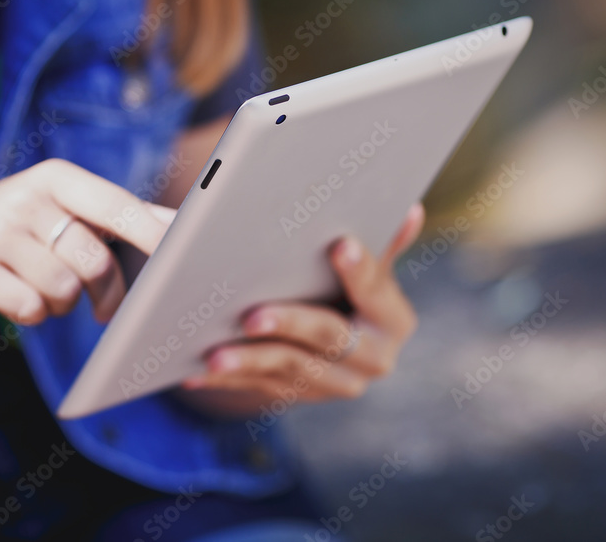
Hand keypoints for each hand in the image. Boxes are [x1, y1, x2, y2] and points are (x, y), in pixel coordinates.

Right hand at [0, 159, 176, 324]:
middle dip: (108, 293)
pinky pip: (29, 307)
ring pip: (62, 289)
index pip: (117, 207)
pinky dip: (34, 313)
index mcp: (57, 178)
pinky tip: (20, 298)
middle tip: (108, 311)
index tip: (182, 256)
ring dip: (63, 304)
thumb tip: (182, 224)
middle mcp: (24, 198)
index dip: (151, 234)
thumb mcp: (67, 208)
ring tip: (48, 291)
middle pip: (93, 260)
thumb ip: (123, 215)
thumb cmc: (28, 227)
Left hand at [181, 204, 424, 413]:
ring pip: (289, 370)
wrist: (327, 333)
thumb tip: (411, 210)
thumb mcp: (365, 264)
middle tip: (252, 316)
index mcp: (393, 319)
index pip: (375, 290)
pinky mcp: (297, 395)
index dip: (359, 271)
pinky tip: (193, 371)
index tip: (339, 246)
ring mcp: (334, 383)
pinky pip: (257, 388)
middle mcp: (372, 358)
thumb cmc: (341, 279)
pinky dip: (225, 380)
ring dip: (249, 362)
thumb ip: (382, 241)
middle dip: (291, 325)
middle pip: (330, 337)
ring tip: (214, 353)